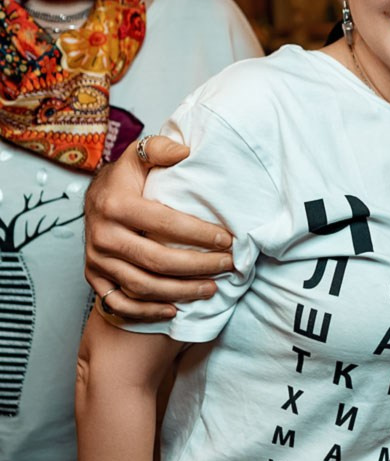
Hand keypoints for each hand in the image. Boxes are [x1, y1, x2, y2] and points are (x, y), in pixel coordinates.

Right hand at [84, 136, 232, 319]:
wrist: (92, 200)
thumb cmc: (124, 181)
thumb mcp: (137, 156)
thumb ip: (159, 149)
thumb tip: (185, 151)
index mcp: (115, 205)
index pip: (164, 223)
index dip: (199, 234)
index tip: (227, 240)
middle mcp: (103, 235)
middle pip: (157, 260)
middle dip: (198, 266)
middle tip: (227, 266)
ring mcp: (97, 260)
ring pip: (143, 286)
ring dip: (181, 291)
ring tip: (212, 288)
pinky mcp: (94, 278)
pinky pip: (120, 304)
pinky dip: (148, 312)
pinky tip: (175, 310)